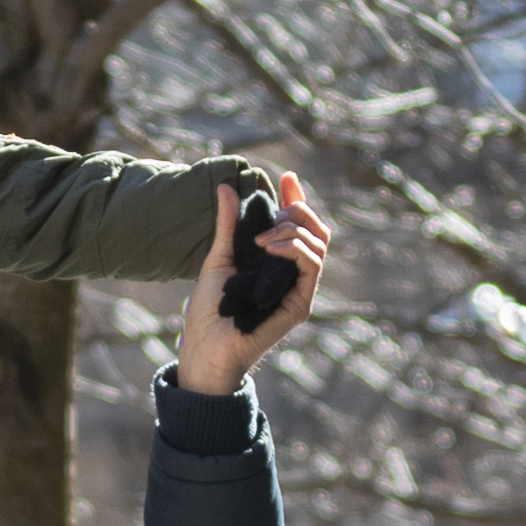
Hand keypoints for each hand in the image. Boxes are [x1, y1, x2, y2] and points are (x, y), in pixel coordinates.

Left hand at [171, 174, 329, 396]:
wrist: (206, 346)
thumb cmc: (210, 310)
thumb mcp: (219, 257)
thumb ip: (228, 224)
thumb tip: (226, 186)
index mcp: (276, 262)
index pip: (298, 225)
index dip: (297, 199)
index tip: (287, 178)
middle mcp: (292, 275)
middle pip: (317, 231)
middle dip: (299, 211)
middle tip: (273, 214)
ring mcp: (299, 289)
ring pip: (319, 244)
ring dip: (293, 230)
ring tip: (262, 238)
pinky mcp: (301, 303)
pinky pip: (312, 265)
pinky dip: (295, 248)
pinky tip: (270, 247)